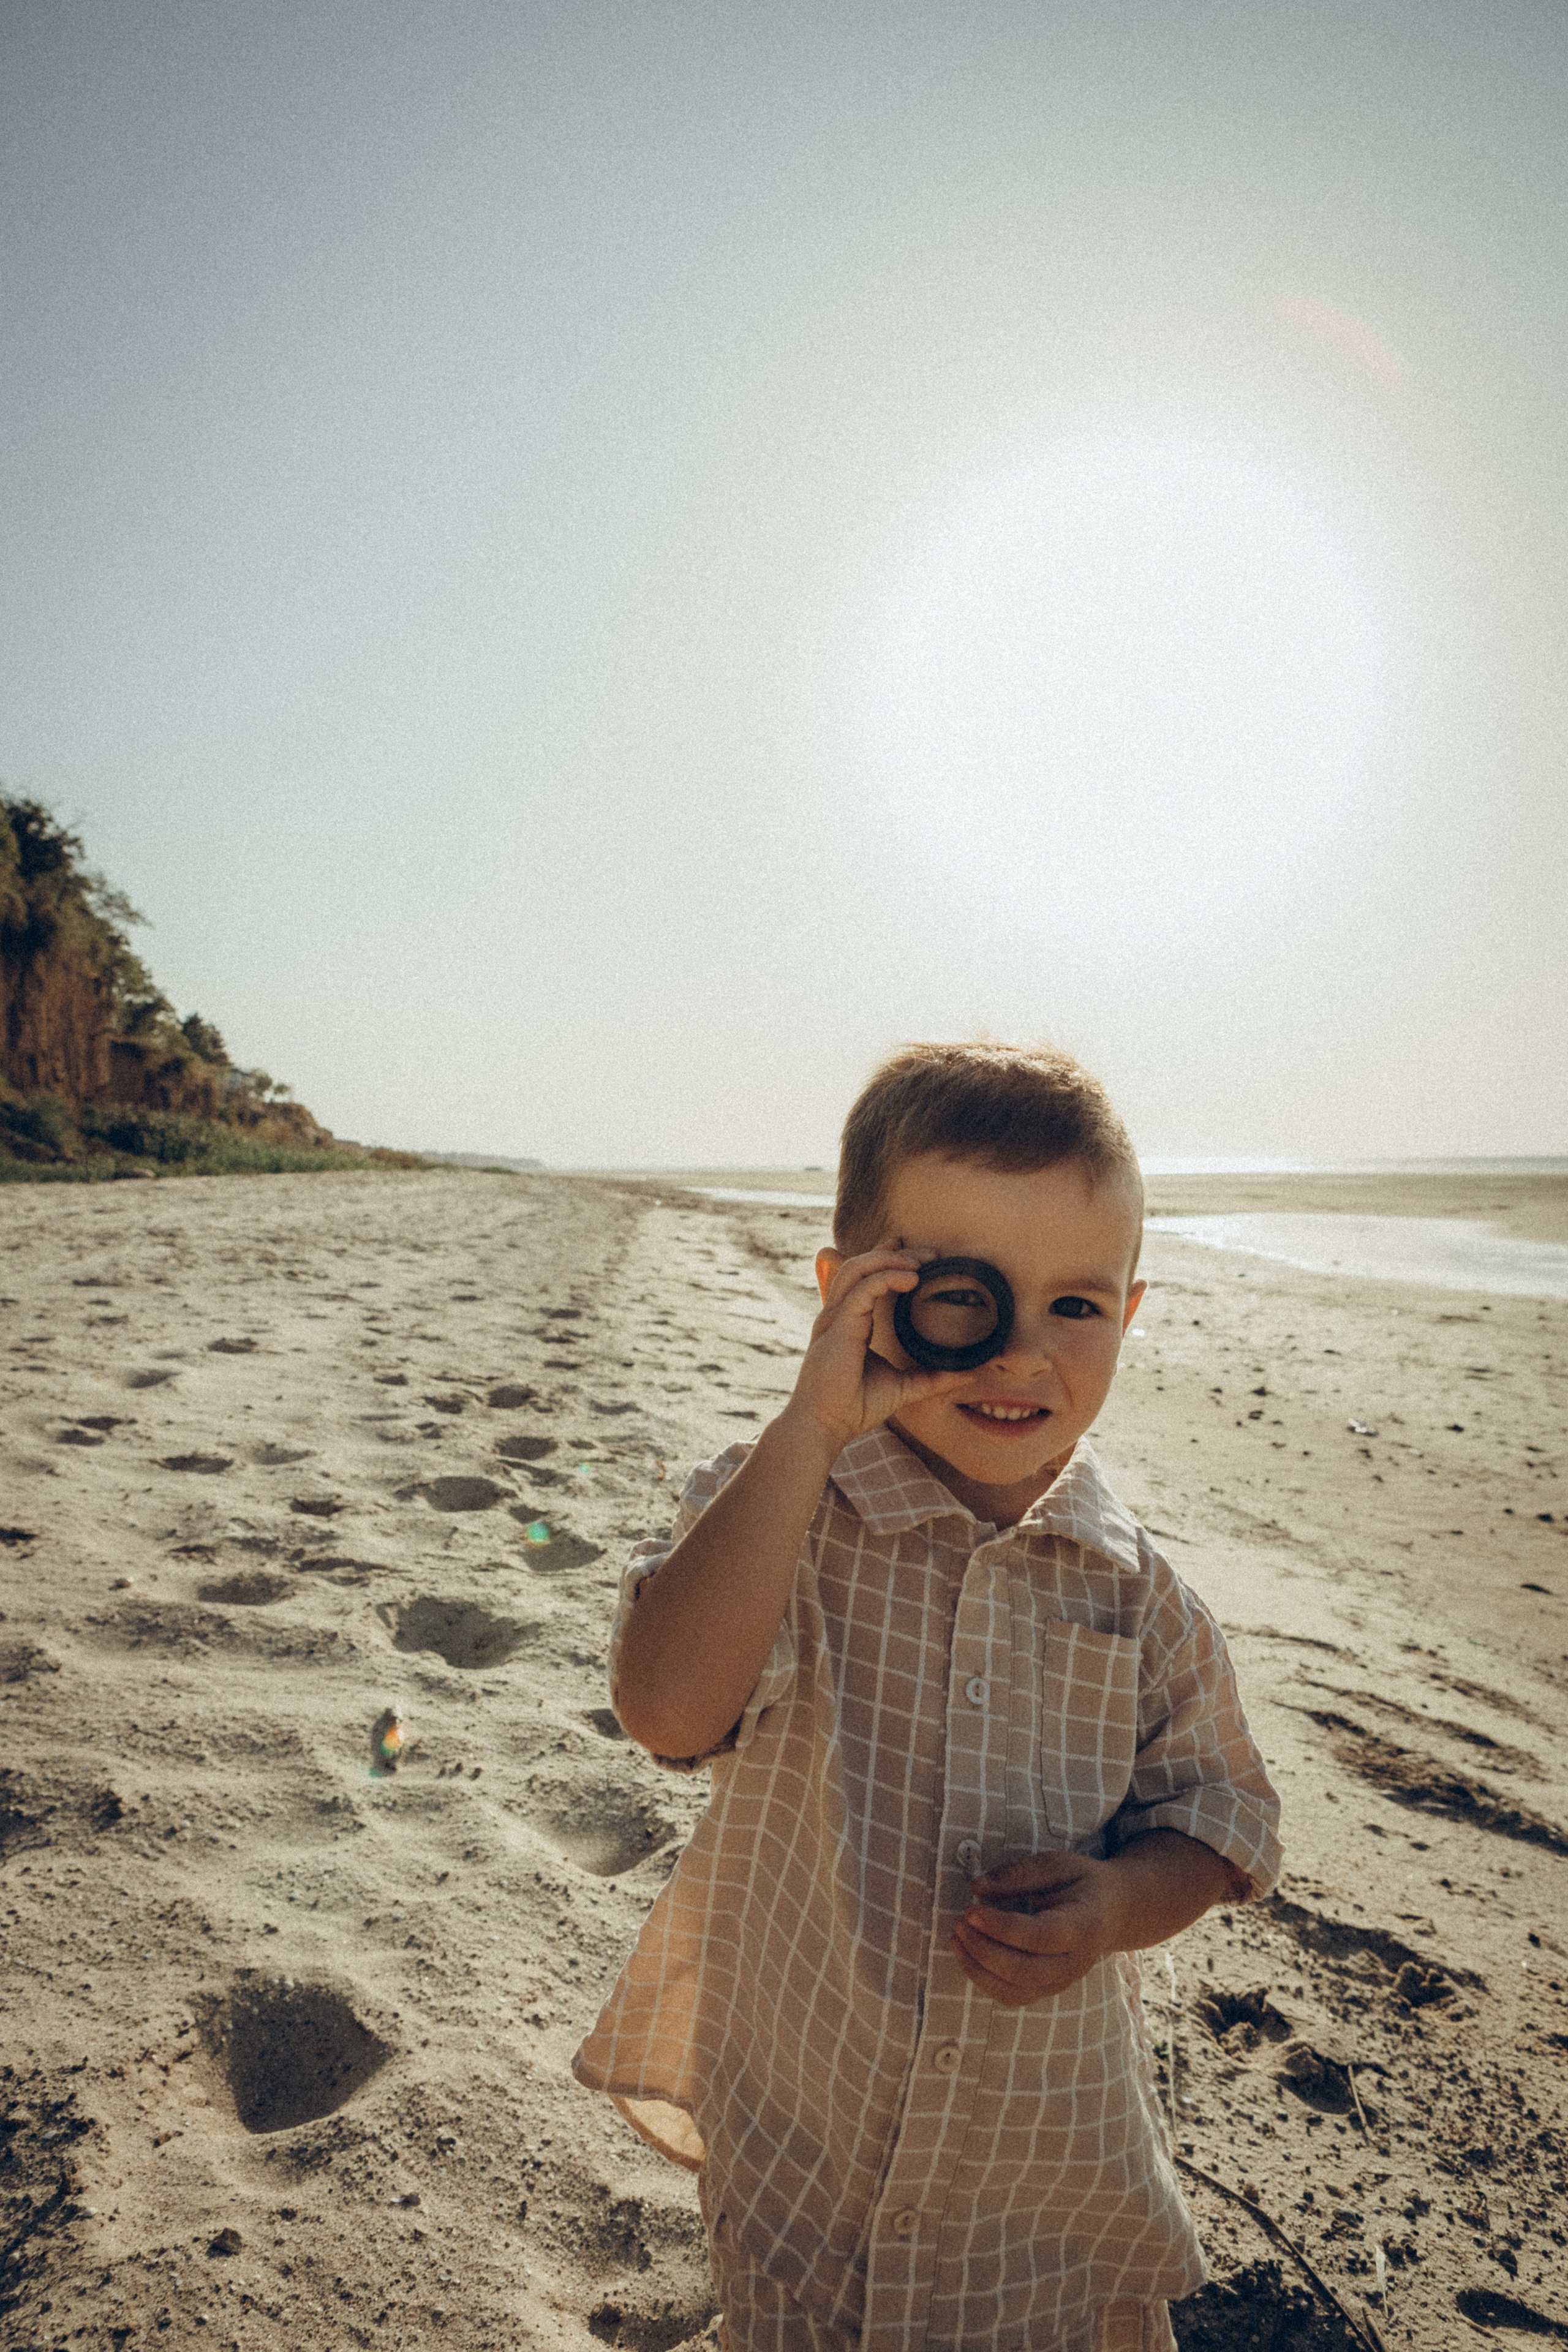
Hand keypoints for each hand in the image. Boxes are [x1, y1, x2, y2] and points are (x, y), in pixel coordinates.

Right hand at [782, 1239, 967, 1453]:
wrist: (826, 1426)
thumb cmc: (855, 1407)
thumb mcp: (903, 1387)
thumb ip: (933, 1377)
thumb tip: (970, 1373)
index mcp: (847, 1323)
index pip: (863, 1277)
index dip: (886, 1258)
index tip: (917, 1254)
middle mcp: (838, 1315)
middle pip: (861, 1265)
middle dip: (895, 1254)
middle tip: (931, 1254)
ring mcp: (835, 1318)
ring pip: (858, 1269)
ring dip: (890, 1259)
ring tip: (921, 1262)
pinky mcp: (838, 1326)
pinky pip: (863, 1289)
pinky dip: (887, 1278)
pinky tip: (912, 1279)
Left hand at [951, 1851, 1130, 2007]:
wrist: (1114, 1911)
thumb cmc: (1082, 1882)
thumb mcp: (1057, 1864)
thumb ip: (1018, 1874)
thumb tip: (977, 1887)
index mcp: (1084, 1926)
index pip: (1039, 1936)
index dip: (1001, 1927)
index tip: (971, 1910)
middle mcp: (1076, 1962)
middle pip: (1025, 1971)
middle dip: (984, 1950)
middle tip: (959, 1922)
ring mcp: (1063, 1981)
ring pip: (1016, 1991)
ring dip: (979, 1969)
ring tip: (956, 1939)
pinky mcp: (1049, 1989)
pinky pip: (1014, 1997)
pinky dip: (986, 1981)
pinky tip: (968, 1955)